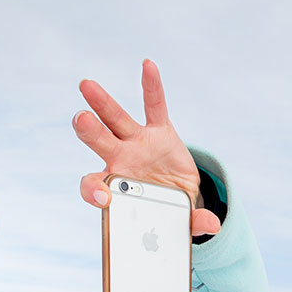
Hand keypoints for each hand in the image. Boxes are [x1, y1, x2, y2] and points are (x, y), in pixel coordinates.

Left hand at [74, 60, 220, 239]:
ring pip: (116, 120)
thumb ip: (192, 223)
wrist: (177, 198)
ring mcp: (138, 143)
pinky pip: (154, 105)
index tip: (102, 198)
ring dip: (102, 103)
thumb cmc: (169, 212)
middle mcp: (121, 160)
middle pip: (99, 142)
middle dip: (88, 130)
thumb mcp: (180, 221)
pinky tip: (148, 66)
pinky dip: (151, 86)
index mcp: (116, 188)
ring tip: (87, 86)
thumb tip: (211, 225)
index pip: (95, 186)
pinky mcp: (159, 131)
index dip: (95, 191)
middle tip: (79, 119)